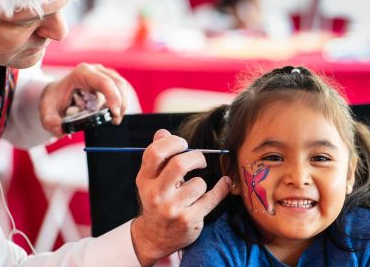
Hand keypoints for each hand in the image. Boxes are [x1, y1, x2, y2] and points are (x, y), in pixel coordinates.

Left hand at [39, 63, 129, 136]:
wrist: (55, 92)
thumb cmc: (53, 100)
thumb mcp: (47, 111)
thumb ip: (51, 121)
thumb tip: (60, 130)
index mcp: (81, 73)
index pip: (104, 82)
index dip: (113, 98)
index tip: (114, 114)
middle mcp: (94, 70)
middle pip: (117, 83)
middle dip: (121, 103)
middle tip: (115, 120)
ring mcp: (103, 73)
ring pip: (121, 86)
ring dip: (122, 103)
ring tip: (115, 119)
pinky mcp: (108, 80)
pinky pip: (120, 89)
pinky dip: (120, 102)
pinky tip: (114, 114)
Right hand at [131, 129, 230, 265]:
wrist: (155, 237)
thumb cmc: (157, 200)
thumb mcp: (151, 179)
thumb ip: (158, 156)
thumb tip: (162, 132)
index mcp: (145, 180)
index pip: (155, 152)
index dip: (172, 142)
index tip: (183, 144)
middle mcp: (156, 194)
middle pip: (179, 164)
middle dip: (196, 157)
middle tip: (200, 160)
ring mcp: (172, 209)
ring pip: (198, 183)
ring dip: (201, 182)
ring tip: (195, 190)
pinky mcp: (189, 220)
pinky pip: (213, 197)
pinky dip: (222, 187)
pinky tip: (225, 183)